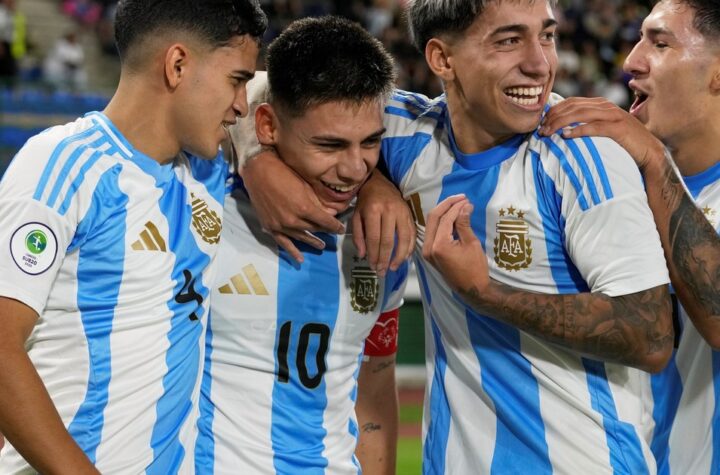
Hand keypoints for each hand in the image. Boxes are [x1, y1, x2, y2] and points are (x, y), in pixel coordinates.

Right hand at [241, 150, 344, 262]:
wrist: (258, 171)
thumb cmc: (284, 173)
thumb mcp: (304, 185)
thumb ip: (317, 202)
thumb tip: (331, 213)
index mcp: (304, 208)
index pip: (325, 222)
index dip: (335, 226)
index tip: (342, 229)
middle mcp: (293, 220)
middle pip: (314, 229)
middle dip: (325, 231)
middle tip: (333, 234)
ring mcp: (281, 225)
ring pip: (301, 237)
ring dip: (312, 242)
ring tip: (321, 246)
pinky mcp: (270, 227)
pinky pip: (283, 242)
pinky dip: (292, 251)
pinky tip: (300, 259)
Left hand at [354, 170, 414, 275]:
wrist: (379, 183)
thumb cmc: (365, 201)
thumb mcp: (356, 216)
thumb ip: (358, 236)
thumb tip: (363, 255)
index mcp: (373, 210)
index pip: (374, 238)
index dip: (374, 255)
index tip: (372, 267)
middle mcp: (389, 211)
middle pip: (388, 240)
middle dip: (385, 259)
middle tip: (382, 272)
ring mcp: (402, 212)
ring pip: (403, 238)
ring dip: (399, 256)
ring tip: (393, 268)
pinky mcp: (410, 214)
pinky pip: (412, 233)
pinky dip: (410, 247)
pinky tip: (404, 258)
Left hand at [422, 195, 489, 294]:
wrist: (472, 290)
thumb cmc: (475, 268)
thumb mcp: (472, 243)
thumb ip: (464, 223)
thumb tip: (465, 205)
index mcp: (438, 246)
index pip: (445, 219)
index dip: (456, 207)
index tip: (467, 200)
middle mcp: (428, 248)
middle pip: (433, 218)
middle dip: (446, 205)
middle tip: (461, 197)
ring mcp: (427, 251)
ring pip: (431, 224)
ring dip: (443, 212)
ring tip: (458, 204)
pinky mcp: (430, 253)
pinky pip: (433, 232)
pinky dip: (442, 222)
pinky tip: (453, 215)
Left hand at [540, 97, 665, 171]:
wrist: (649, 152)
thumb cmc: (622, 143)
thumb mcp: (602, 129)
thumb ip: (587, 124)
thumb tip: (562, 129)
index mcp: (600, 104)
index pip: (571, 102)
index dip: (553, 111)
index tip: (541, 123)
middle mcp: (605, 106)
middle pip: (572, 107)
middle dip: (553, 117)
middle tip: (540, 130)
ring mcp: (613, 116)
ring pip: (580, 114)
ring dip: (560, 123)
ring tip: (548, 133)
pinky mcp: (618, 128)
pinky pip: (594, 127)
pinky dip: (578, 130)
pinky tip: (565, 136)